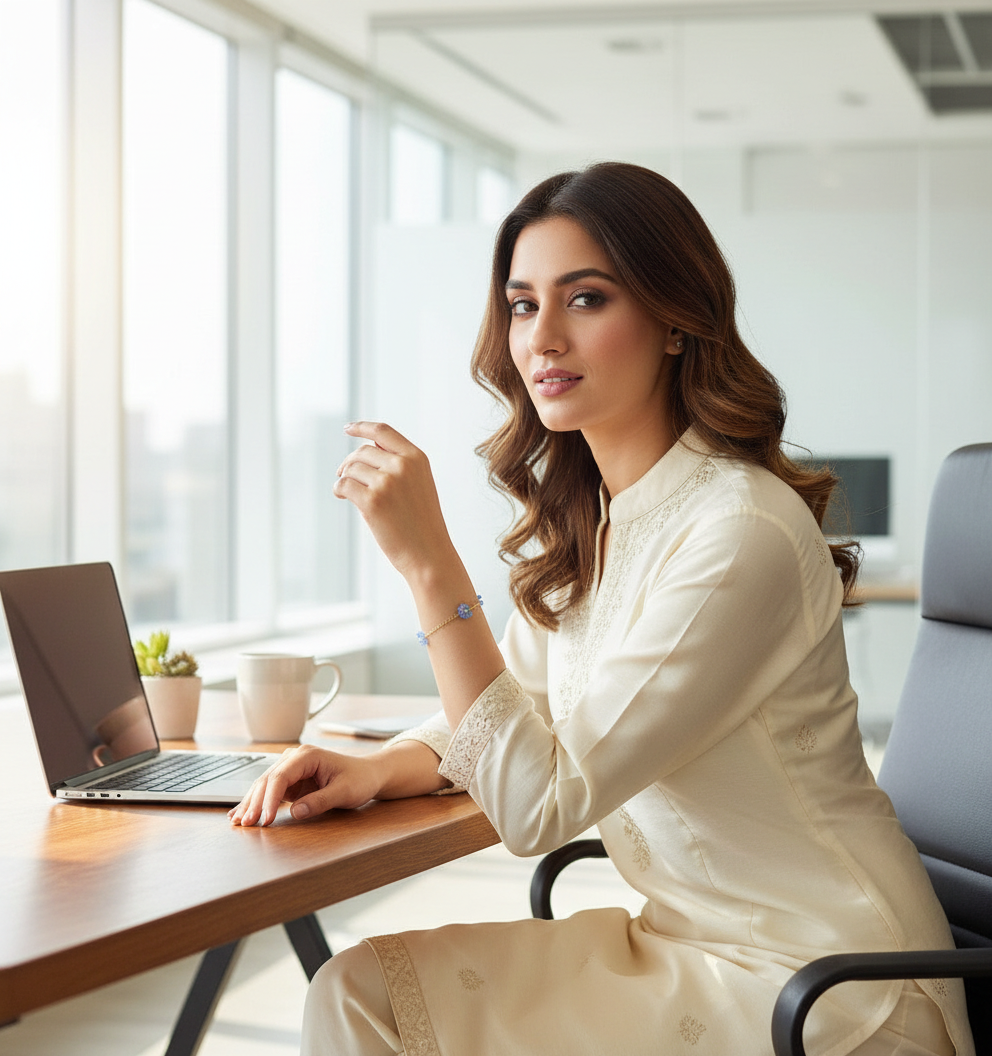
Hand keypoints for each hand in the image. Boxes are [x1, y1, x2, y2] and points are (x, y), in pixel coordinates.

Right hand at [228, 744, 380, 826]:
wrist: (368, 774)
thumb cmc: (359, 779)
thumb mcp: (345, 792)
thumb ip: (320, 801)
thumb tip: (295, 812)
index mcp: (308, 756)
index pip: (281, 776)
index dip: (271, 798)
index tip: (267, 819)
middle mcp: (295, 758)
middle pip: (267, 780)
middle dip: (255, 802)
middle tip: (246, 824)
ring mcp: (290, 769)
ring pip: (264, 785)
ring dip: (251, 803)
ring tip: (238, 821)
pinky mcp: (290, 781)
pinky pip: (269, 792)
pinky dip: (256, 803)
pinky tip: (241, 813)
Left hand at [334, 422, 456, 581]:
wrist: (429, 554)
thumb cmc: (422, 523)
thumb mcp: (419, 485)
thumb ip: (399, 465)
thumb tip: (363, 452)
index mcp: (417, 458)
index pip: (383, 432)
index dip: (362, 427)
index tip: (348, 428)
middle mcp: (402, 465)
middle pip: (362, 451)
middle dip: (349, 463)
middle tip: (343, 475)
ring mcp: (387, 482)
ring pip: (351, 469)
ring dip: (345, 479)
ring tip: (349, 493)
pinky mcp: (372, 502)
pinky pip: (344, 485)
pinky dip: (339, 490)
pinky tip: (343, 497)